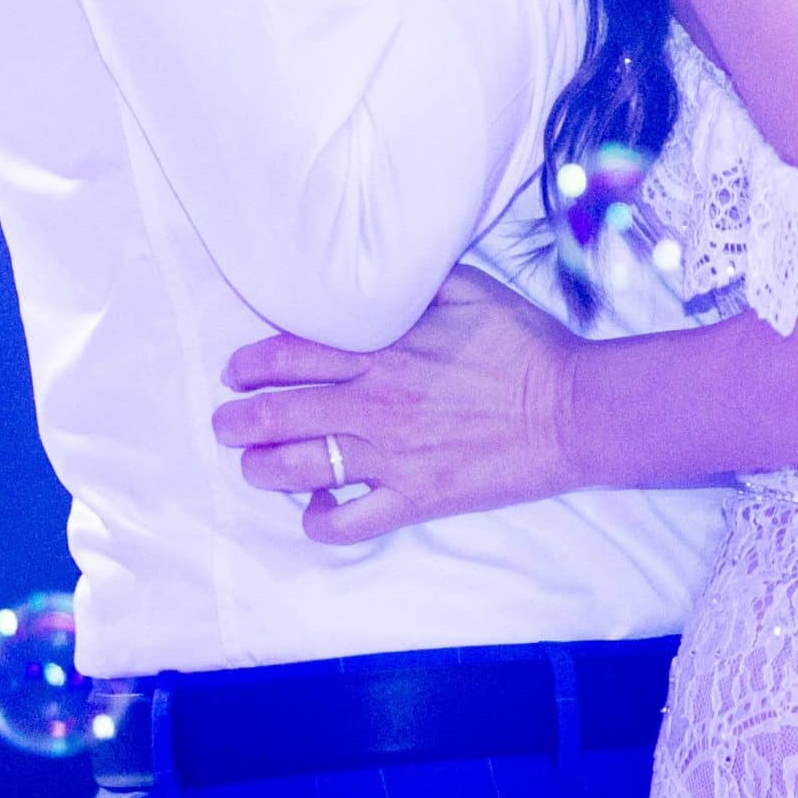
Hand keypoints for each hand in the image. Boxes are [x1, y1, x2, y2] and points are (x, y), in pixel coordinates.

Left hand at [212, 267, 585, 543]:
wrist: (572, 409)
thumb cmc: (526, 346)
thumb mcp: (472, 290)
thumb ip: (417, 284)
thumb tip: (380, 273)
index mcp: (385, 351)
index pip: (292, 356)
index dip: (252, 364)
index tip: (236, 371)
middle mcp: (377, 405)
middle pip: (279, 415)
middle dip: (238, 421)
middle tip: (226, 423)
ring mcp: (392, 457)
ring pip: (298, 469)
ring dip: (262, 468)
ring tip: (253, 465)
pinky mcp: (414, 499)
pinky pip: (347, 523)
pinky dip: (319, 521)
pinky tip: (315, 510)